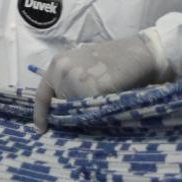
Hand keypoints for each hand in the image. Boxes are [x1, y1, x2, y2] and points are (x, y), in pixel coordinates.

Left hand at [33, 35, 161, 132]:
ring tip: (99, 104)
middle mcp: (63, 70)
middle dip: (68, 112)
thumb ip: (68, 81)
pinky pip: (90, 112)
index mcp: (58, 63)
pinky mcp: (94, 90)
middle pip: (59, 105)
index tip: (42, 129)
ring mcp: (77, 80)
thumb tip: (60, 107)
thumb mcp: (82, 64)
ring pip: (74, 111)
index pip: (42, 95)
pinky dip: (96, 114)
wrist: (140, 52)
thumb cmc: (113, 59)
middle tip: (84, 111)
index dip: (41, 115)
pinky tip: (107, 106)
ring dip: (82, 114)